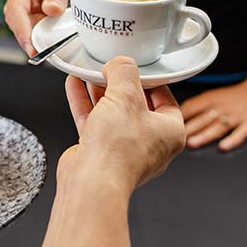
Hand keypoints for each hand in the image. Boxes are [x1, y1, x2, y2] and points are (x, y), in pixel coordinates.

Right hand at [4, 0, 77, 53]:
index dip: (22, 31)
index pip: (16, 12)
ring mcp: (23, 13)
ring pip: (25, 32)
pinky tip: (53, 44)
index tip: (30, 47)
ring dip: (37, 41)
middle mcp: (17, 2)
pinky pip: (34, 32)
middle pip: (18, 26)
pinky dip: (43, 39)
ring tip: (50, 50)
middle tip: (44, 55)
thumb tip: (52, 10)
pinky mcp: (30, 20)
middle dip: (29, 41)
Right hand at [59, 57, 185, 192]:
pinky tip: (76, 87)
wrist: (92, 183)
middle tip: (110, 69)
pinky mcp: (102, 152)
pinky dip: (86, 104)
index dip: (148, 78)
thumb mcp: (126, 96)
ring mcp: (125, 149)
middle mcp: (150, 143)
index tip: (134, 67)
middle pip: (136, 104)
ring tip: (90, 74)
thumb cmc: (118, 151)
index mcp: (170, 131)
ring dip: (100, 92)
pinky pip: (95, 122)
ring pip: (113, 113)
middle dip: (120, 84)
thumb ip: (124, 72)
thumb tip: (121, 64)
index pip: (164, 96)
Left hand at [181, 77, 246, 151]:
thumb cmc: (235, 96)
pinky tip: (223, 147)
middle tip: (174, 137)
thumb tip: (176, 118)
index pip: (191, 107)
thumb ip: (197, 107)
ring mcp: (237, 116)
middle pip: (202, 119)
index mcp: (211, 99)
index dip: (178, 116)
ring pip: (218, 126)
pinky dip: (232, 140)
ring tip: (192, 143)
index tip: (166, 125)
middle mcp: (222, 107)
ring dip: (204, 135)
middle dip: (188, 128)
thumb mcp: (214, 95)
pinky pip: (240, 133)